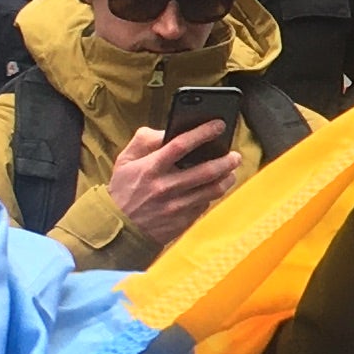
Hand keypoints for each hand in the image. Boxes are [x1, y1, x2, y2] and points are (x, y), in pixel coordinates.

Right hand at [107, 122, 240, 248]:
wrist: (119, 228)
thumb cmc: (123, 190)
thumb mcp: (125, 160)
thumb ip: (144, 140)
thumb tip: (167, 129)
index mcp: (150, 168)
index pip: (181, 145)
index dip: (203, 132)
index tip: (219, 125)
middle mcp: (165, 187)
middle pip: (206, 170)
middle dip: (226, 160)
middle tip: (234, 154)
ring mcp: (176, 206)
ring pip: (212, 190)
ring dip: (227, 178)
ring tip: (231, 170)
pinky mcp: (182, 221)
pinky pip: (205, 205)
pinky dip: (213, 194)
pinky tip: (215, 186)